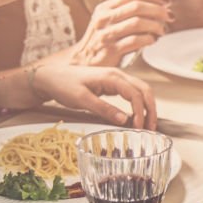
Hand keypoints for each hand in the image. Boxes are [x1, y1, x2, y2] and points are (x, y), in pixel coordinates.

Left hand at [32, 64, 156, 129]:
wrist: (50, 77)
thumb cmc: (64, 86)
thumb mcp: (82, 100)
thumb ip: (104, 109)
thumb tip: (124, 120)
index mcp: (112, 77)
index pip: (135, 94)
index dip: (141, 112)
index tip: (139, 128)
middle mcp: (117, 75)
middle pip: (144, 90)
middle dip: (151, 109)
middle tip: (152, 128)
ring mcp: (116, 78)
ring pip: (140, 90)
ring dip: (147, 106)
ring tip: (148, 124)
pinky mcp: (112, 83)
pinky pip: (132, 92)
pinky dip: (139, 104)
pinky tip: (137, 116)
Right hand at [71, 0, 172, 65]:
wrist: (82, 62)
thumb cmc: (100, 41)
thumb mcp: (107, 21)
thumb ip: (126, 13)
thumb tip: (156, 7)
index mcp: (105, 8)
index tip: (166, 0)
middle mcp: (104, 18)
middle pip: (137, 6)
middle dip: (158, 10)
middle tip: (169, 16)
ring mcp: (106, 34)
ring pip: (137, 22)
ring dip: (155, 25)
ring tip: (162, 30)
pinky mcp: (110, 50)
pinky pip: (135, 41)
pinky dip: (148, 39)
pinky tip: (153, 40)